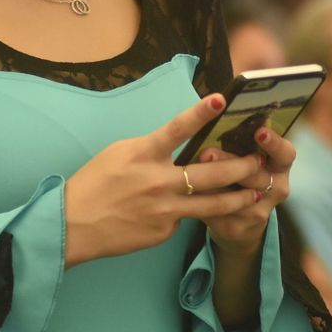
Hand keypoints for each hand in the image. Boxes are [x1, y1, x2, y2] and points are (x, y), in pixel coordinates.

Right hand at [62, 95, 263, 268]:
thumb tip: (181, 150)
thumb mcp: (120, 153)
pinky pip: (185, 219)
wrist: (72, 226)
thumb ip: (153, 149)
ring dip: (238, 197)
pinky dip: (186, 213)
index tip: (222, 99)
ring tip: (255, 193)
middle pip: (211, 172)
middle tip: (259, 160)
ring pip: (212, 204)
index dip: (201, 112)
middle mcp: (158, 181)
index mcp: (143, 154)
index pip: (177, 128)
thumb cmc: (93, 183)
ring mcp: (164, 209)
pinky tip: (177, 213)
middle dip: (241, 166)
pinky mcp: (164, 231)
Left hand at [197, 126, 295, 256]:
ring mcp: (259, 211)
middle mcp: (276, 189)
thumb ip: (239, 144)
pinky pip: (217, 212)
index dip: (275, 143)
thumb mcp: (247, 157)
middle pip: (257, 175)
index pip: (285, 153)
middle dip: (230, 163)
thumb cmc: (242, 175)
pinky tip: (186, 194)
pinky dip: (200, 201)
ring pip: (235, 197)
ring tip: (190, 174)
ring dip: (212, 185)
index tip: (260, 131)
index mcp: (280, 166)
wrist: (240, 219)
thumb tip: (216, 118)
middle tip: (207, 153)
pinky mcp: (238, 227)